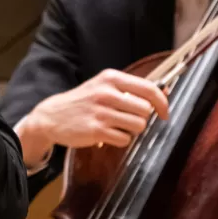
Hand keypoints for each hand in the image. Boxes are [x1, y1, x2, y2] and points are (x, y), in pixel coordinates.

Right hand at [16, 69, 168, 166]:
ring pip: (138, 126)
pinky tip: (109, 134)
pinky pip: (125, 139)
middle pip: (146, 110)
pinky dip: (121, 139)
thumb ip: (132, 88)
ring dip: (132, 130)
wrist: (52, 115)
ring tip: (118, 126)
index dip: (162, 102)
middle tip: (129, 119)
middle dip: (142, 118)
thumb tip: (165, 91)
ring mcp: (101, 112)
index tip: (164, 112)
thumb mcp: (104, 86)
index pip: (149, 89)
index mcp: (111, 79)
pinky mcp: (96, 130)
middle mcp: (106, 93)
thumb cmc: (83, 101)